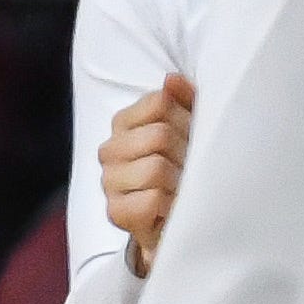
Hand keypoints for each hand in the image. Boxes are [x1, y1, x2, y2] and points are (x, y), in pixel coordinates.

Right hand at [99, 73, 193, 270]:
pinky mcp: (116, 213)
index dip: (187, 119)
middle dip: (187, 154)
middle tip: (194, 169)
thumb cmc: (186, 171)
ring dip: (181, 182)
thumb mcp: (192, 130)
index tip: (194, 138)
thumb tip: (171, 80)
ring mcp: (109, 182)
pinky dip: (171, 206)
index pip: (160, 102)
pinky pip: (150, 200)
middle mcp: (110, 150)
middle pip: (160, 134)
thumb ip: (184, 101)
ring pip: (156, 168)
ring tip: (185, 189)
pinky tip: (174, 208)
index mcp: (124, 123)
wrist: (179, 224)